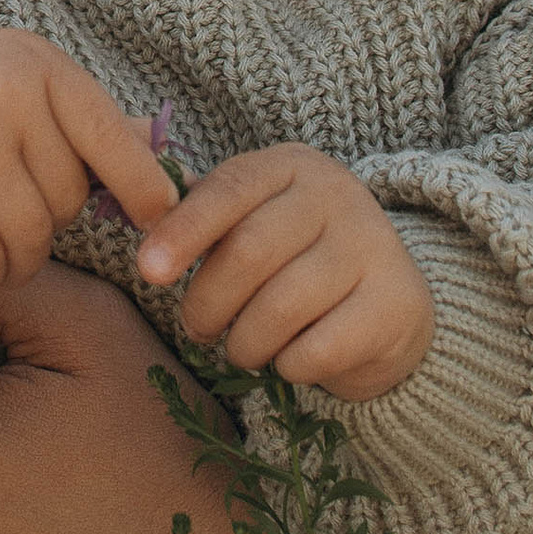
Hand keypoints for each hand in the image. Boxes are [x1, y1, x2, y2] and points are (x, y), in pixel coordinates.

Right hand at [0, 31, 177, 295]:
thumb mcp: (4, 90)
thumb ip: (76, 123)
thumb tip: (160, 159)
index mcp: (33, 63)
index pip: (112, 133)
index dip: (142, 185)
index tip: (157, 220)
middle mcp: (8, 91)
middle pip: (69, 199)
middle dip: (42, 226)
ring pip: (33, 236)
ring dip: (12, 260)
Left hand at [137, 144, 431, 401]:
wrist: (389, 304)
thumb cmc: (296, 259)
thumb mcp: (251, 221)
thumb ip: (200, 214)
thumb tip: (137, 214)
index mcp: (292, 167)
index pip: (228, 191)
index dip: (182, 232)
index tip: (148, 271)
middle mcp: (338, 196)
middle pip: (248, 252)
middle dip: (207, 302)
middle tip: (197, 327)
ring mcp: (373, 248)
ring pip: (280, 307)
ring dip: (245, 342)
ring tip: (241, 348)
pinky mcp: (395, 305)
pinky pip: (316, 349)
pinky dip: (287, 366)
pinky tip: (288, 360)